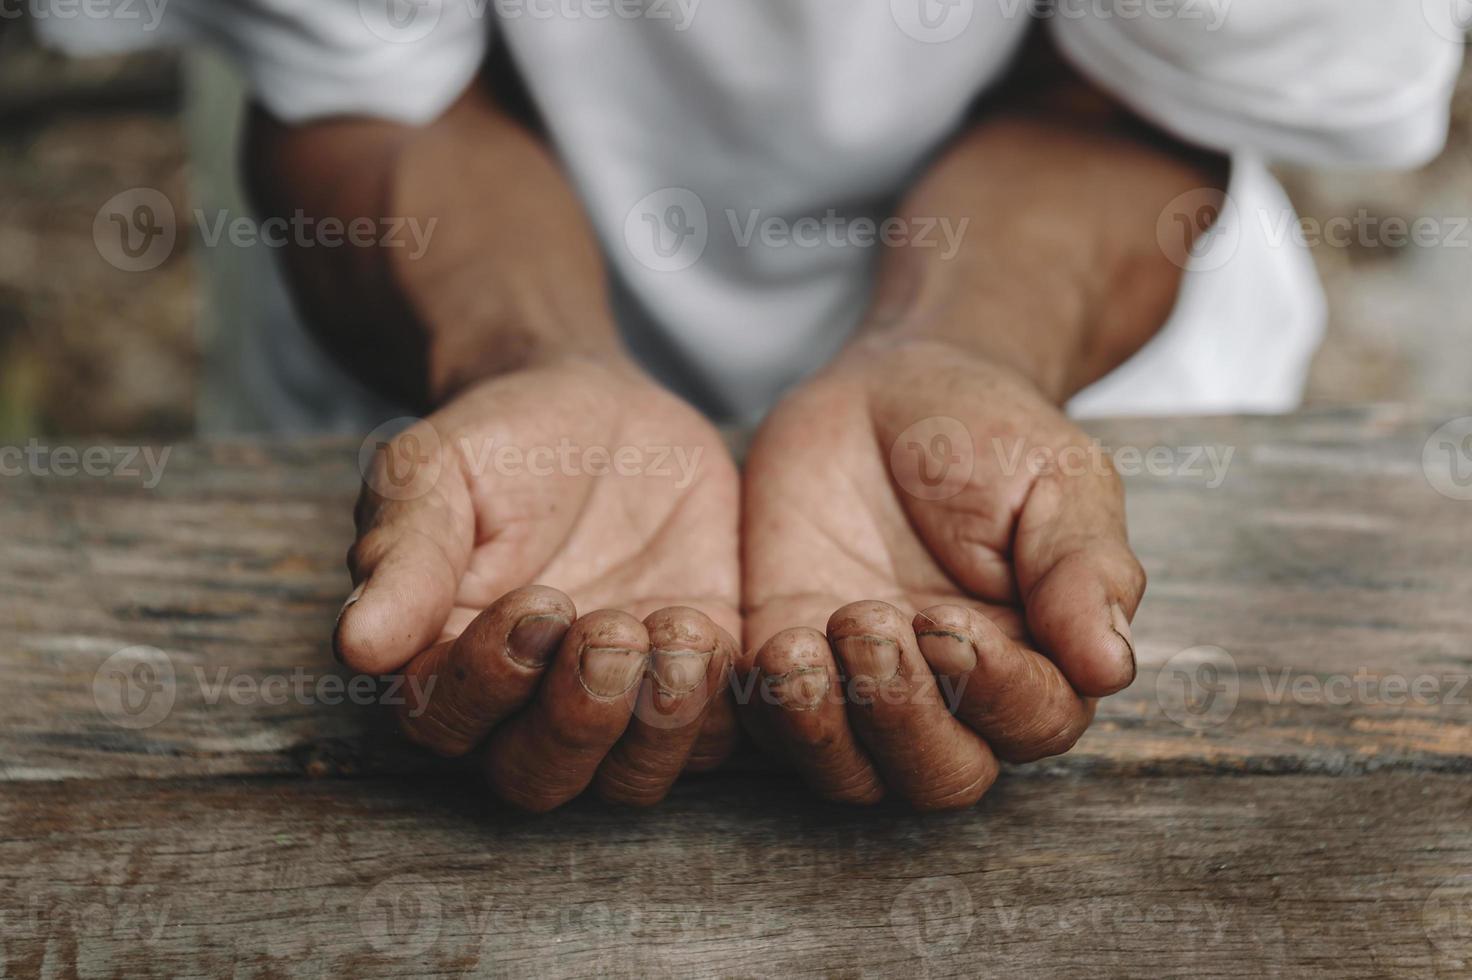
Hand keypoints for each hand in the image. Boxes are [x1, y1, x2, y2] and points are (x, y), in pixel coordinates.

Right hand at [335, 356, 740, 810]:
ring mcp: (617, 702)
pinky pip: (716, 736)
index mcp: (441, 662)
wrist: (595, 406)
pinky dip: (723, 704)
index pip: (446, 720)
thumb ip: (404, 552)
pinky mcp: (694, 679)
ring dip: (657, 724)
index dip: (489, 679)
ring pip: (630, 779)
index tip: (539, 599)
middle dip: (579, 718)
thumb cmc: (496, 443)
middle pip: (538, 777)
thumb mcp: (433, 471)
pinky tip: (716, 631)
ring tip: (677, 627)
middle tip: (610, 626)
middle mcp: (526, 705)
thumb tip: (358, 646)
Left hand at [739, 337, 1144, 808]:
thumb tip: (1112, 668)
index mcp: (1039, 657)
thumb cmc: (987, 433)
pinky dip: (768, 709)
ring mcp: (864, 687)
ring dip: (828, 727)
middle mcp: (953, 694)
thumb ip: (1084, 568)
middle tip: (871, 621)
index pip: (1034, 723)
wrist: (886, 388)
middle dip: (904, 718)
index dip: (993, 690)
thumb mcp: (1056, 478)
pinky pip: (773, 731)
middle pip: (943, 776)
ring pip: (857, 776)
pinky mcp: (788, 663)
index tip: (947, 618)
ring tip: (808, 640)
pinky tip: (771, 645)